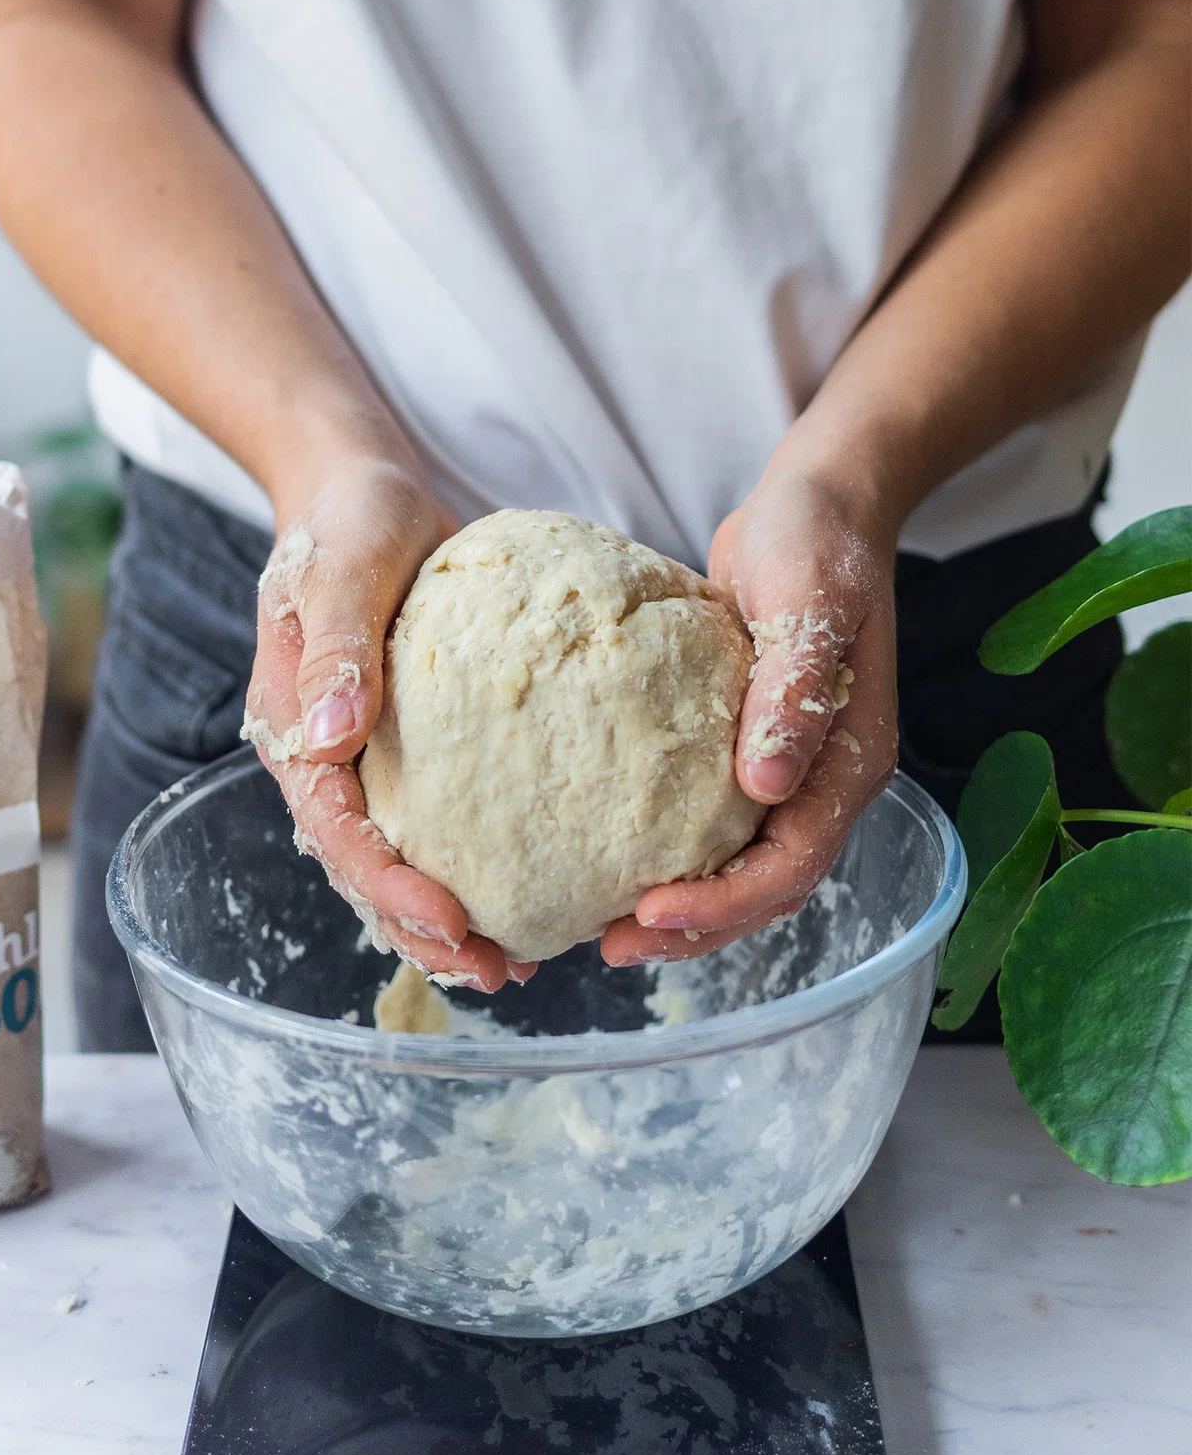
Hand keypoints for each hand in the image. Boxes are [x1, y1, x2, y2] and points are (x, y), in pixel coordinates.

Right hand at [234, 460, 525, 987]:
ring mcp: (367, 760)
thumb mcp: (340, 568)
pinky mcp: (414, 751)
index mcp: (293, 727)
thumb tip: (331, 738)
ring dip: (446, 920)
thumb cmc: (349, 521)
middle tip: (496, 971)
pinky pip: (438, 823)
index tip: (448, 919)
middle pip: (362, 867)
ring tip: (517, 965)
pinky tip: (533, 896)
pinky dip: (476, 867)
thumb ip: (335, 648)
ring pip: (396, 860)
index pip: (332, 826)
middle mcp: (325, 759)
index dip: (384, 883)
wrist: (364, 491)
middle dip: (422, 930)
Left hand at [611, 472, 900, 964]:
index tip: (648, 913)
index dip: (726, 903)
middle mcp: (821, 781)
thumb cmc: (813, 545)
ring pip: (741, 871)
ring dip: (683, 911)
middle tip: (610, 946)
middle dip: (695, 929)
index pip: (793, 864)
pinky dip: (674, 861)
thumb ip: (792, 692)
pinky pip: (715, 831)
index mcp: (849, 762)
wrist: (812, 508)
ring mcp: (788, 773)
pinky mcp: (746, 754)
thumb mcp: (808, 604)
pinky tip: (611, 866)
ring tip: (605, 932)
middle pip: (767, 889)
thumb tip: (768, 786)